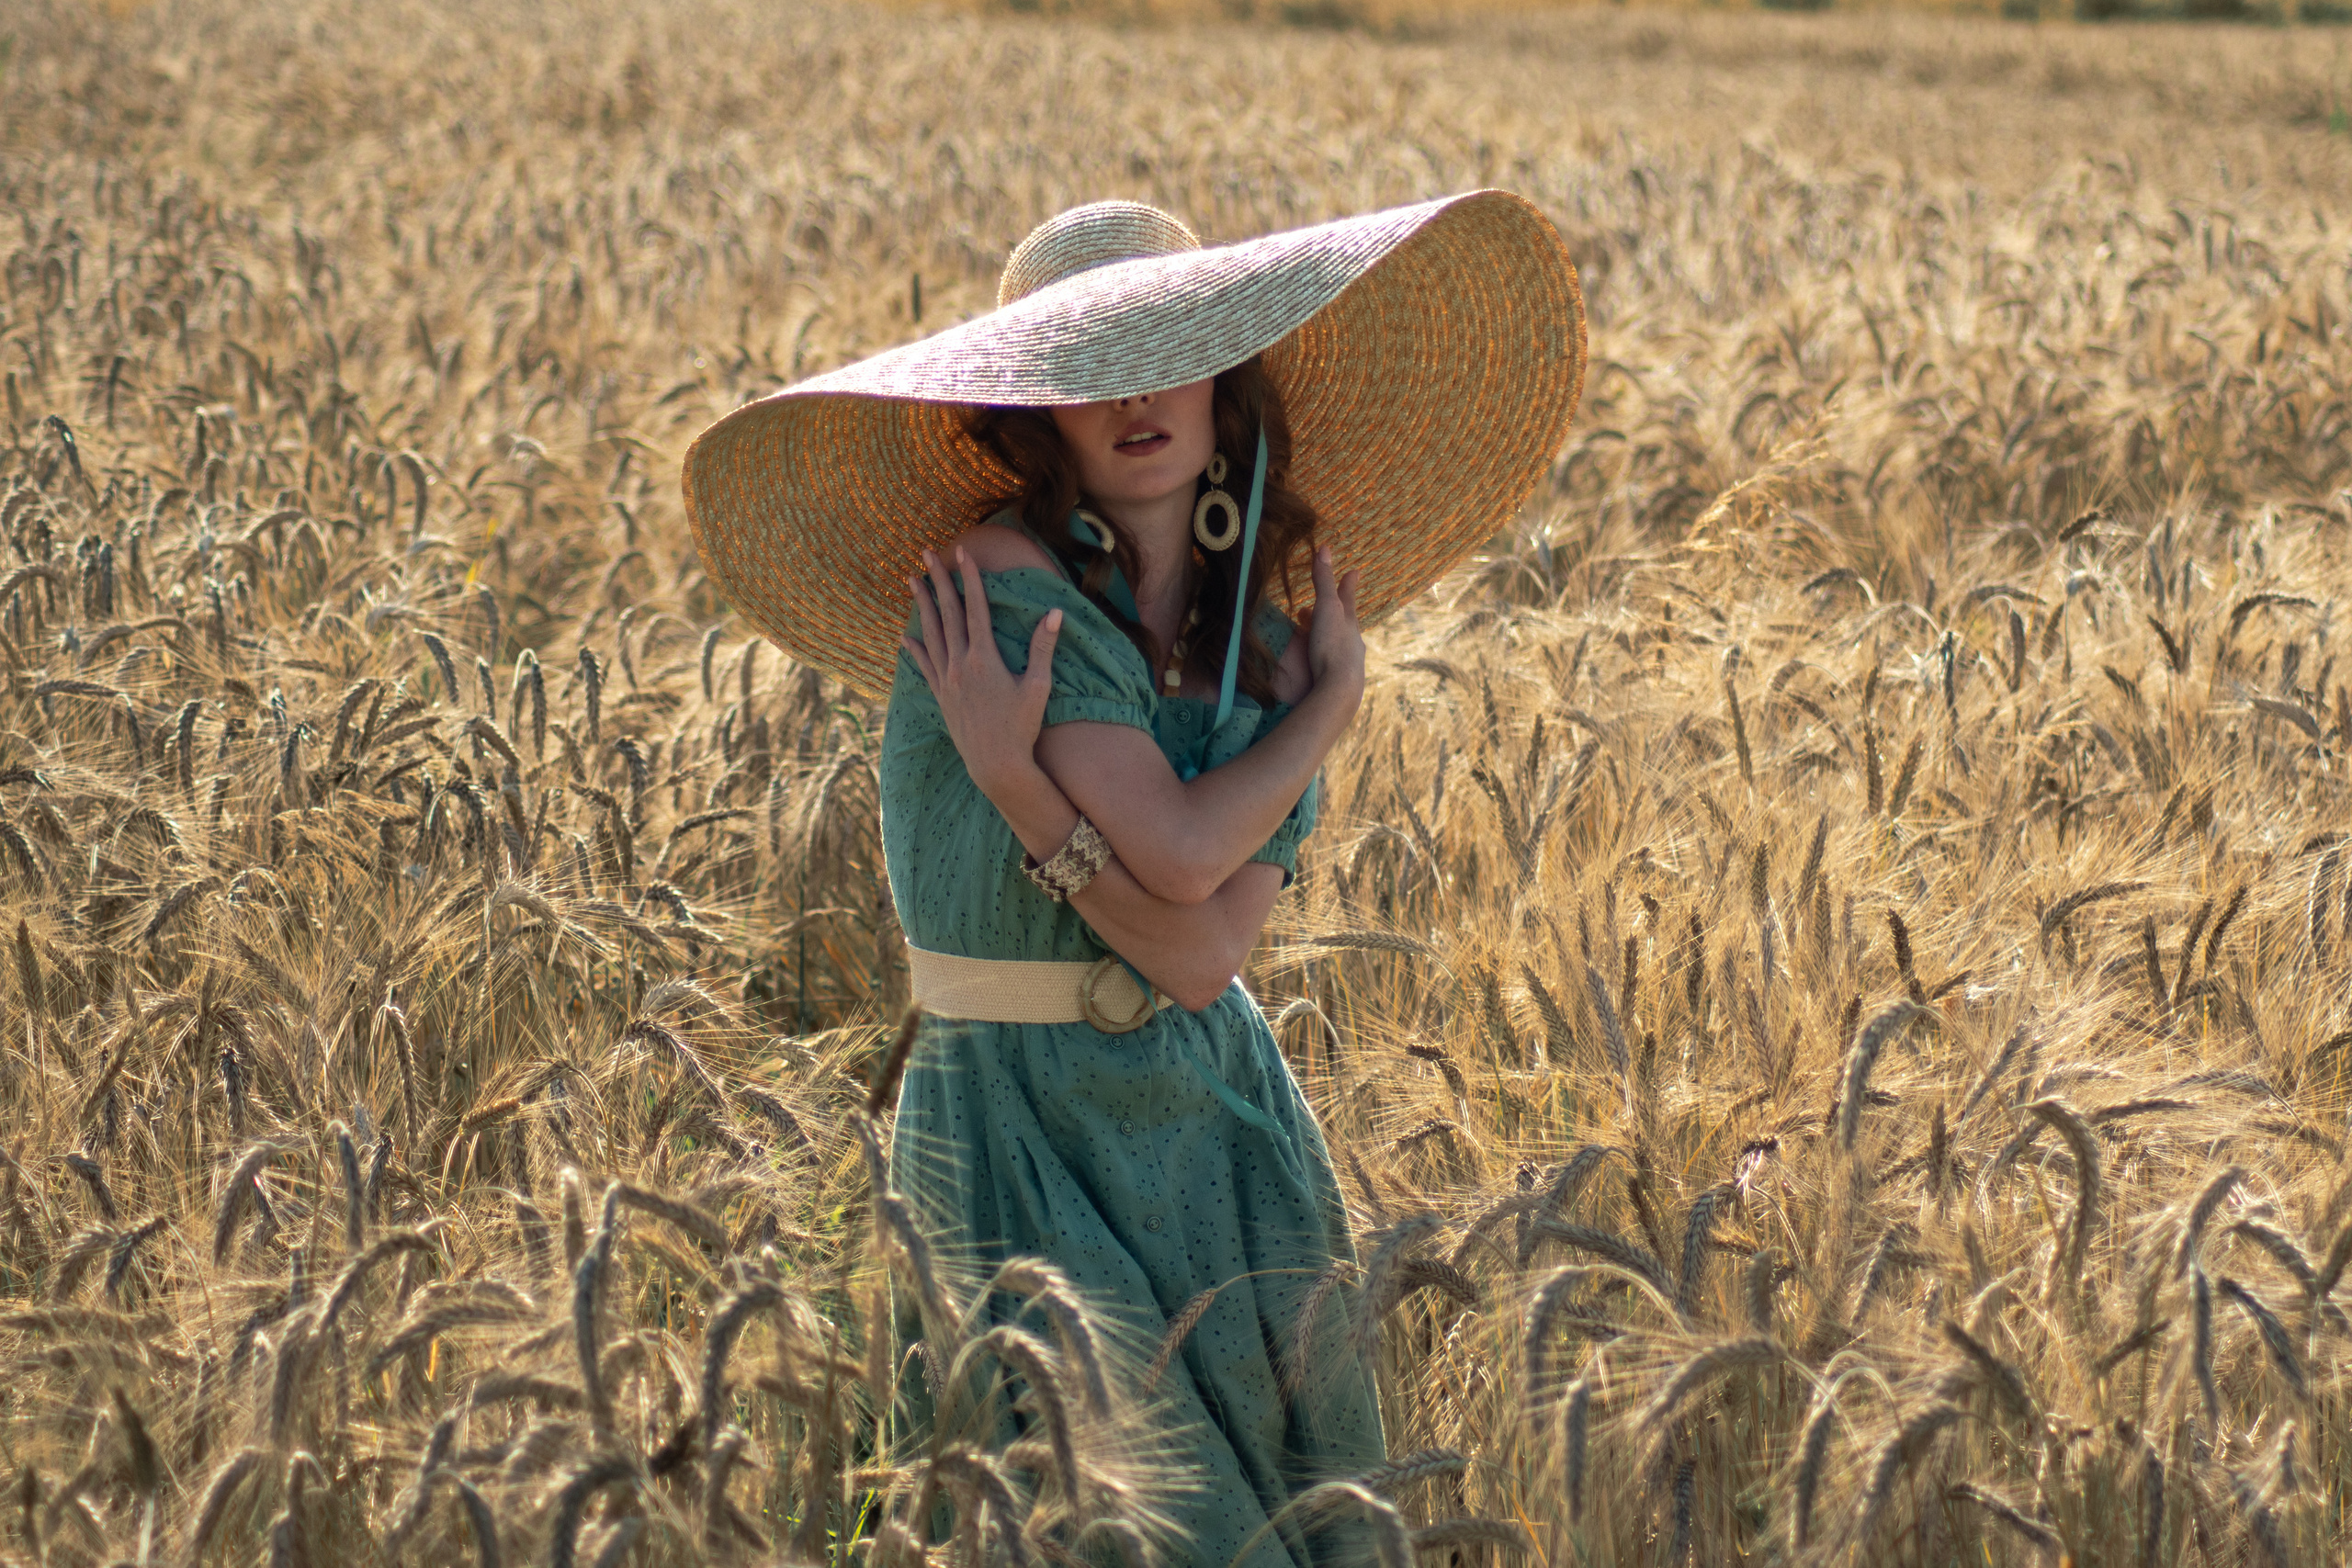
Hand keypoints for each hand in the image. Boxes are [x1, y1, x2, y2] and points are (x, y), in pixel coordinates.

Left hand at [901, 546, 1061, 799]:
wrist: (996, 765)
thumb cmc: (1022, 727)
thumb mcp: (1038, 686)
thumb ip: (1043, 648)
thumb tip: (1055, 613)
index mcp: (984, 658)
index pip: (975, 607)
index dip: (970, 578)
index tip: (963, 553)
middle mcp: (960, 665)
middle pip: (947, 613)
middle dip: (938, 580)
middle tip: (926, 553)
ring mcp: (946, 680)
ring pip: (931, 633)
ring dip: (922, 605)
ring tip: (911, 581)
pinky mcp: (941, 697)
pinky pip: (924, 666)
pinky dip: (915, 649)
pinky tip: (905, 637)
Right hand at [1303, 545, 1363, 713]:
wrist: (1340, 688)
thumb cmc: (1332, 646)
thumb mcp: (1326, 608)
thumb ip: (1323, 580)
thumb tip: (1325, 547)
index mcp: (1348, 622)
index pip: (1347, 598)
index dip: (1347, 584)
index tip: (1354, 572)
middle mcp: (1352, 640)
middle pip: (1343, 620)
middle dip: (1332, 610)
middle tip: (1321, 603)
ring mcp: (1347, 661)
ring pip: (1338, 641)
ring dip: (1325, 633)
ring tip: (1313, 631)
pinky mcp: (1338, 679)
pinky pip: (1330, 660)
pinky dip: (1322, 653)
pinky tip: (1318, 661)